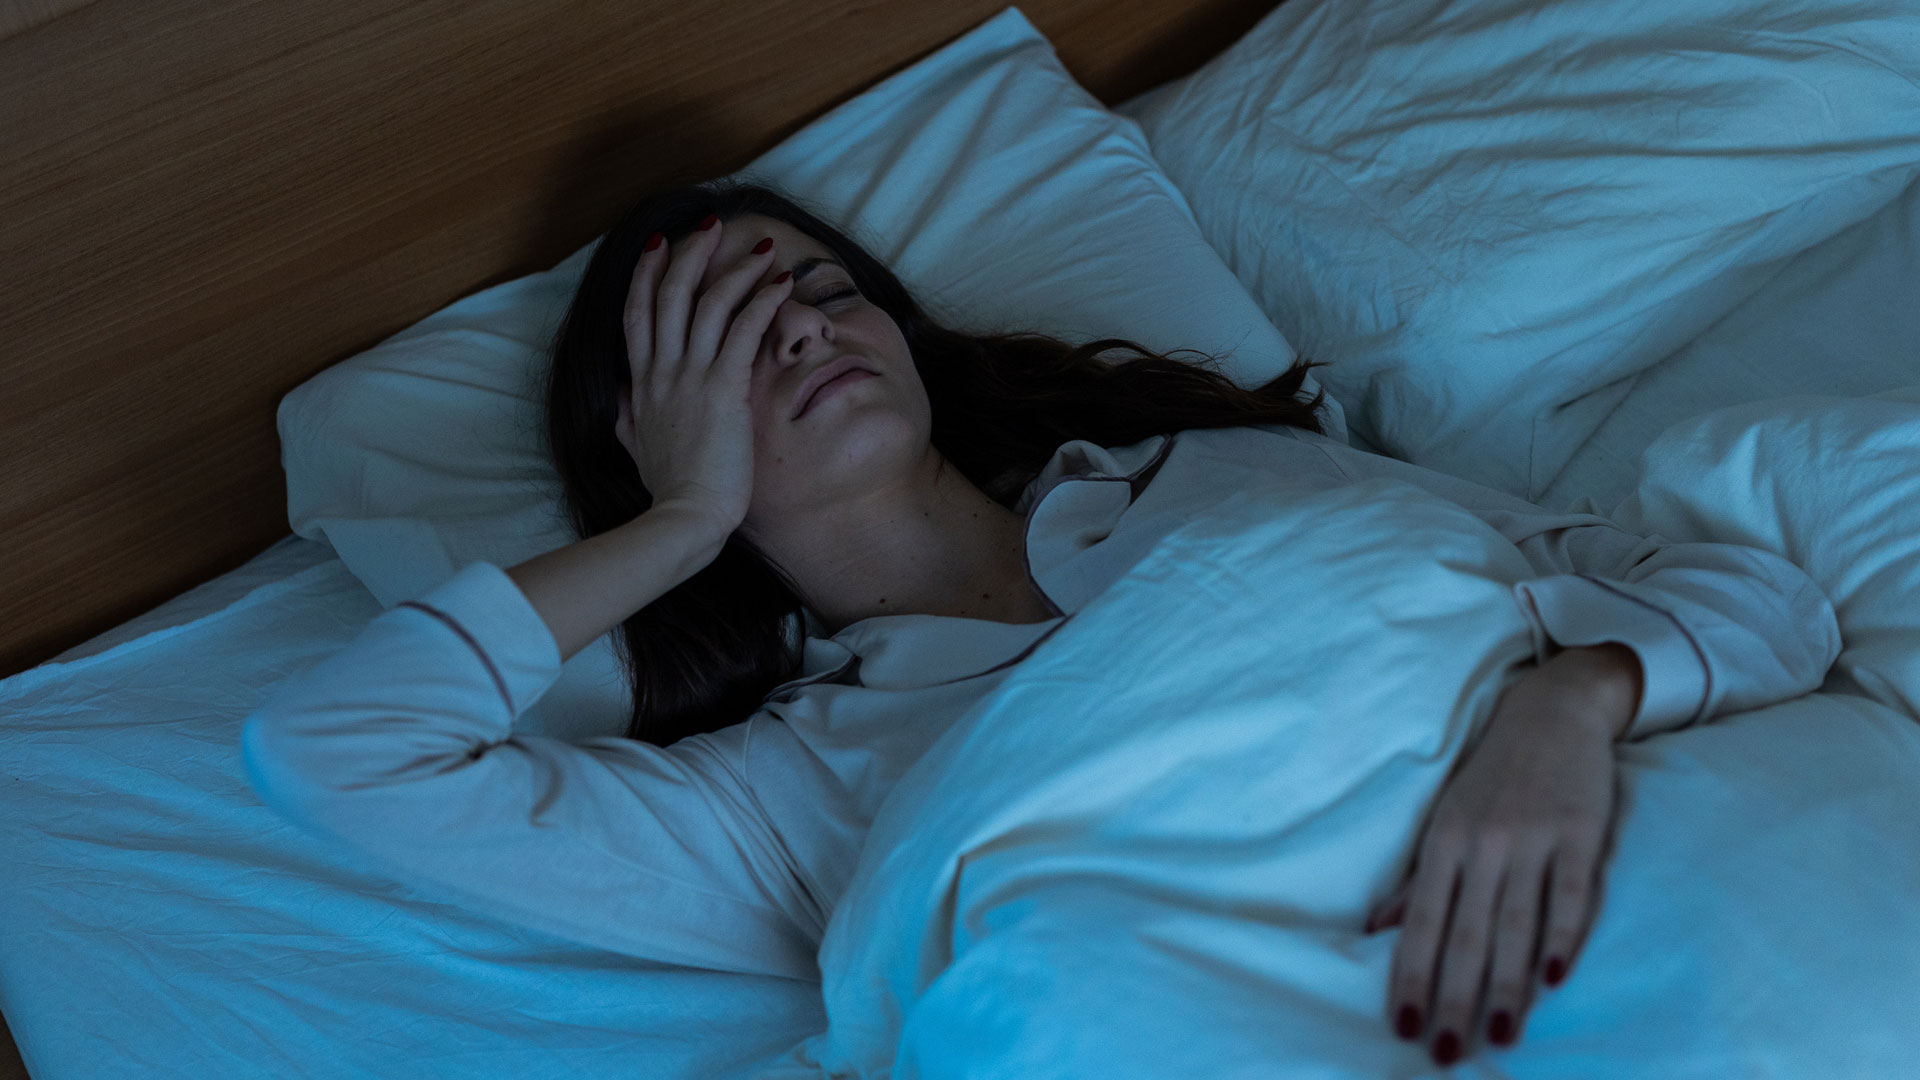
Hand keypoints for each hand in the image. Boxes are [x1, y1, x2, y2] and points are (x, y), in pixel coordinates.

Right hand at [613, 216, 794, 534]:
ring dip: (735, 268)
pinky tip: (782, 284)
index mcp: (643, 383)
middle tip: (710, 224)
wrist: (683, 519)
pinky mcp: (723, 390)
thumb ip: (629, 416)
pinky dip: (764, 301)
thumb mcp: (636, 447)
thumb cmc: (669, 490)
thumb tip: (622, 396)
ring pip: (710, 303)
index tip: (660, 245)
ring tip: (760, 247)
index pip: (638, 313)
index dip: (648, 274)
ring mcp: (691, 377)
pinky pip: (745, 330)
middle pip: (671, 294)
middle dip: (691, 253)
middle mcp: (663, 371)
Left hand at [1364, 646, 1637, 1063]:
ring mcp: (1532, 839)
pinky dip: (1562, 938)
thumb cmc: (1491, 779)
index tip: (1404, 1028)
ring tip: (1500, 1038)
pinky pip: (1571, 895)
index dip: (1411, 976)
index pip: (1422, 923)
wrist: (1552, 712)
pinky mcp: (1580, 834)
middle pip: (1465, 934)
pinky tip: (1554, 981)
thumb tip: (1376, 932)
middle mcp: (1483, 845)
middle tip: (1448, 1053)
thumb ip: (1418, 883)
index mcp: (1444, 845)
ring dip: (1506, 987)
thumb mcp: (1445, 824)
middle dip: (1454, 998)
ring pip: (1516, 925)